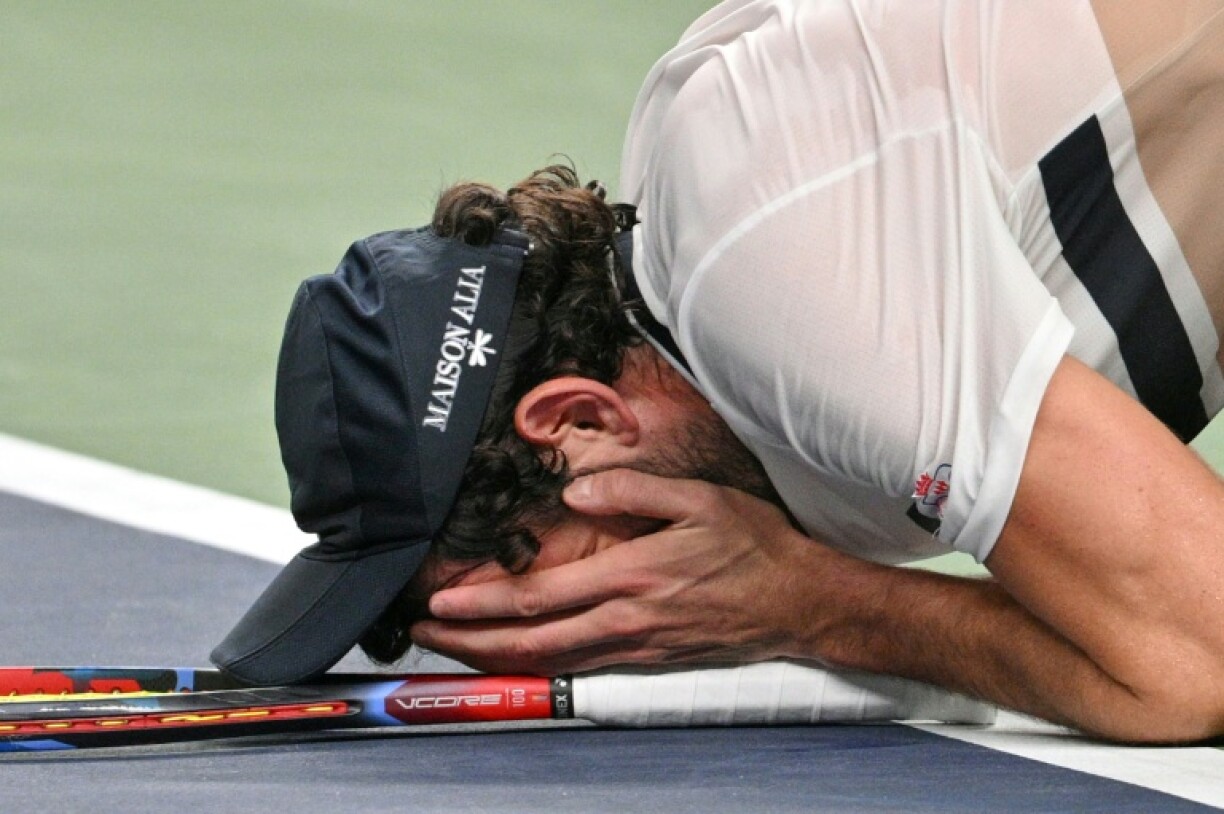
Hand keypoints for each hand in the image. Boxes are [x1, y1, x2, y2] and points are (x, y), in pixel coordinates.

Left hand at [411, 469, 830, 674]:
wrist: (798, 603)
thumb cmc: (753, 547)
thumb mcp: (700, 501)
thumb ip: (634, 492)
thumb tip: (575, 492)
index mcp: (632, 577)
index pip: (539, 597)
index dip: (483, 601)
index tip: (443, 599)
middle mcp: (625, 620)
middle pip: (530, 640)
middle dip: (470, 639)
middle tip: (426, 632)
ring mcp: (634, 646)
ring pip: (549, 660)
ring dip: (494, 656)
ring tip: (454, 646)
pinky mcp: (646, 659)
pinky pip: (577, 667)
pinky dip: (535, 664)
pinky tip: (516, 656)